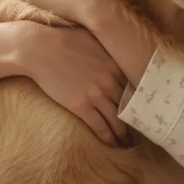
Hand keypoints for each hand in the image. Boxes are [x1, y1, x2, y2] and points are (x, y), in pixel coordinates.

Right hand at [20, 24, 133, 147]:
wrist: (40, 49)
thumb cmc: (65, 39)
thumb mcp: (95, 38)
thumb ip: (110, 48)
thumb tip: (119, 50)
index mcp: (116, 65)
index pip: (135, 88)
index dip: (140, 101)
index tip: (144, 110)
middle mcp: (110, 82)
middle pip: (129, 106)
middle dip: (135, 119)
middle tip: (139, 130)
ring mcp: (96, 95)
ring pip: (117, 119)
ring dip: (122, 133)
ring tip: (126, 141)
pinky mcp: (81, 106)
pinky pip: (100, 126)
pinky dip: (107, 137)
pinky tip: (111, 144)